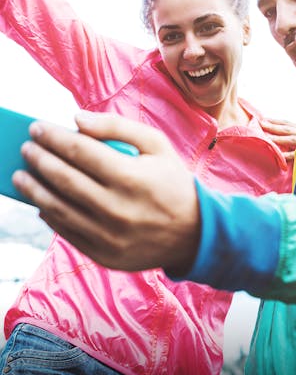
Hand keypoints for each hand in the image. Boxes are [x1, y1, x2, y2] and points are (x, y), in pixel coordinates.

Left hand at [12, 112, 199, 274]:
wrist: (196, 233)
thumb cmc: (173, 182)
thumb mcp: (156, 145)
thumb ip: (117, 127)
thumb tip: (76, 119)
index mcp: (131, 177)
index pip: (79, 151)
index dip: (53, 137)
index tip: (36, 128)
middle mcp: (117, 208)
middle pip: (63, 179)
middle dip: (38, 159)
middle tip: (26, 148)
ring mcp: (109, 236)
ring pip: (58, 209)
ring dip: (33, 190)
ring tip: (20, 176)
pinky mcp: (105, 255)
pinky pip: (68, 233)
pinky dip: (50, 216)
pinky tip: (41, 203)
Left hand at [260, 117, 295, 160]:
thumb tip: (279, 135)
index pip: (287, 123)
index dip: (274, 121)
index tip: (263, 119)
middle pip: (287, 129)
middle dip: (273, 126)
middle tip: (261, 124)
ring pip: (291, 139)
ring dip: (278, 138)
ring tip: (266, 137)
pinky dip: (288, 154)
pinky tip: (280, 155)